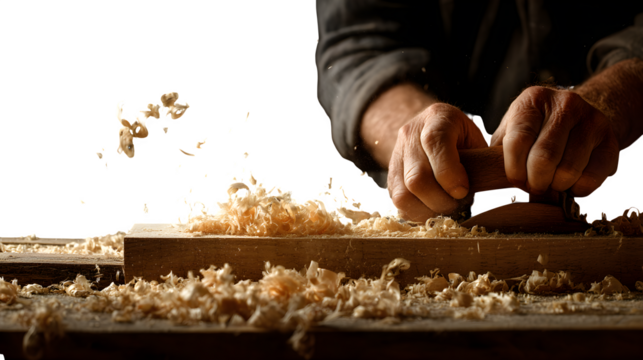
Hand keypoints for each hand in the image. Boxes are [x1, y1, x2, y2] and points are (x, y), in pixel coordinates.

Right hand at [387, 103, 487, 221]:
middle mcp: (410, 133)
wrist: (429, 129)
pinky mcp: (390, 176)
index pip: (435, 142)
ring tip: (447, 208)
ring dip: (429, 209)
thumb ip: (485, 159)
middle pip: (417, 177)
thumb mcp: (476, 139)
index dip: (449, 172)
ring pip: (403, 194)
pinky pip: (398, 203)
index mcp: (437, 117)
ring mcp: (396, 154)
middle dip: (441, 200)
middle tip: (459, 204)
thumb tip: (507, 190)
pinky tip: (433, 208)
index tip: (463, 191)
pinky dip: (417, 212)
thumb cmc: (463, 139)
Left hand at [489, 85, 620, 198]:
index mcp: (533, 100)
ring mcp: (592, 119)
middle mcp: (565, 104)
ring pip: (568, 171)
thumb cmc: (535, 132)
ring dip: (555, 187)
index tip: (515, 181)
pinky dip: (576, 191)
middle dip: (535, 182)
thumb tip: (485, 179)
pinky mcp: (611, 140)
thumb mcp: (512, 131)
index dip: (514, 170)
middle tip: (533, 187)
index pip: (518, 141)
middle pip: (544, 158)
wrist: (580, 119)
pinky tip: (570, 184)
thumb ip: (497, 152)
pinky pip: (591, 179)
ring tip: (551, 183)